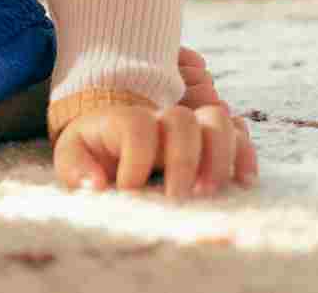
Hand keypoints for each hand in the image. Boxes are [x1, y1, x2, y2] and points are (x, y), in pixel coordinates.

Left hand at [52, 50, 256, 199]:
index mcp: (124, 119)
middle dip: (183, 161)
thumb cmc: (92, 155)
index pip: (137, 126)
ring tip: (208, 193)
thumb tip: (96, 186)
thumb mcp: (72, 157)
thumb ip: (77, 169)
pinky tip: (242, 183)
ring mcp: (190, 127)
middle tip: (176, 199)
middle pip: (183, 121)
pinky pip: (240, 136)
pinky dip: (245, 156)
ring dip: (219, 156)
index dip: (137, 157)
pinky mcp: (212, 142)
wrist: (111, 144)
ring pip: (218, 121)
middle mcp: (161, 118)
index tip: (129, 190)